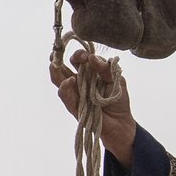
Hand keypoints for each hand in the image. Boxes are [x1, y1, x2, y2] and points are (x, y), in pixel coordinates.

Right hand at [49, 49, 137, 163]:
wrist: (121, 122)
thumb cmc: (118, 100)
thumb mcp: (116, 79)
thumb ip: (105, 68)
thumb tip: (92, 58)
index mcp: (89, 73)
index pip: (78, 60)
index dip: (79, 55)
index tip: (85, 55)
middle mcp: (79, 82)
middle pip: (64, 68)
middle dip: (60, 59)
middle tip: (60, 52)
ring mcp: (75, 94)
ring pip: (59, 81)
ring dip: (55, 71)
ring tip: (54, 63)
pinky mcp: (74, 107)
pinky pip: (65, 96)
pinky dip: (65, 88)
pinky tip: (68, 81)